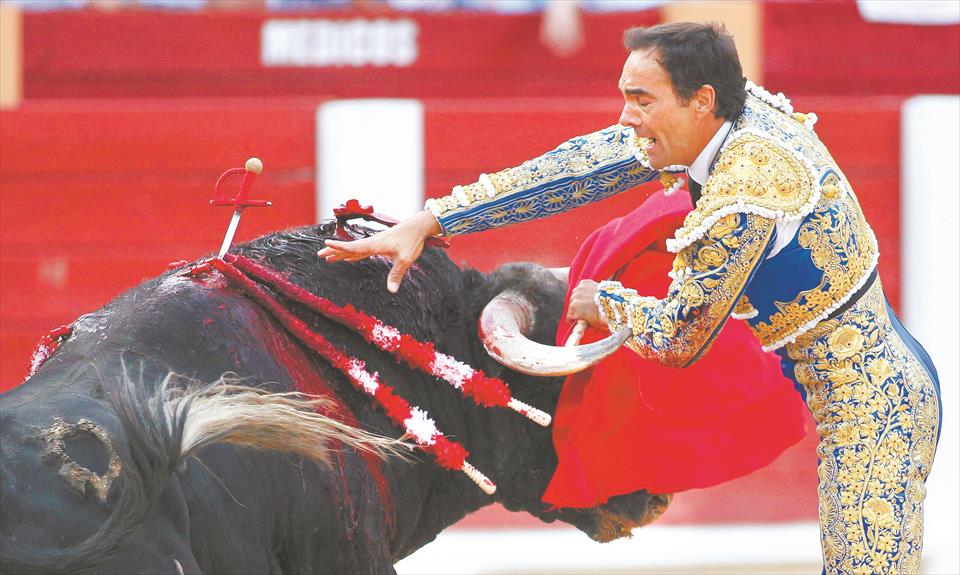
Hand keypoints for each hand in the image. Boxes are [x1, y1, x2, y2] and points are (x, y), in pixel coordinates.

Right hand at [317, 211, 441, 292]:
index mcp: (375, 245)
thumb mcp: (405, 259)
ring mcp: (374, 243)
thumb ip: (396, 274)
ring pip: (353, 249)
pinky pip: (361, 250)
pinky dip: (352, 254)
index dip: (339, 246)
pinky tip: (348, 259)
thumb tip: (391, 290)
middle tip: (319, 254)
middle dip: (334, 250)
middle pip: (349, 247)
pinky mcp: (379, 244)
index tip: (326, 243)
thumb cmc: (412, 241)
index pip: (353, 247)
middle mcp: (372, 242)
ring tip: (327, 258)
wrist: (418, 227)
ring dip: (340, 253)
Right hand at [566, 279, 604, 328]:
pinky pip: (581, 288)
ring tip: (591, 303)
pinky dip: (586, 291)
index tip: (581, 321)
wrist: (616, 303)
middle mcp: (574, 297)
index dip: (576, 320)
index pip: (569, 317)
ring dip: (581, 299)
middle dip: (579, 309)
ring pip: (576, 296)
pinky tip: (593, 295)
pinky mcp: (585, 282)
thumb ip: (583, 324)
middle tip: (588, 312)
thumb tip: (582, 325)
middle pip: (572, 306)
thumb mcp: (592, 325)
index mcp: (573, 308)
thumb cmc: (604, 316)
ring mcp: (579, 288)